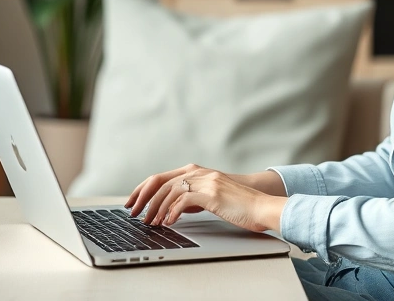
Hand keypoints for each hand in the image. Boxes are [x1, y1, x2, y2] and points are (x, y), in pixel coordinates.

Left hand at [125, 164, 286, 232]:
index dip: (142, 189)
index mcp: (196, 171)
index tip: (132, 202)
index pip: (160, 176)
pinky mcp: (212, 193)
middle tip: (133, 213)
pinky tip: (168, 223)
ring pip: (169, 191)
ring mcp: (205, 181)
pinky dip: (172, 212)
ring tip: (150, 223)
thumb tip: (171, 208)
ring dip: (156, 208)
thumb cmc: (238, 204)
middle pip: (160, 181)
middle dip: (143, 198)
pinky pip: (183, 201)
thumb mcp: (210, 197)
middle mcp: (199, 173)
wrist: (261, 205)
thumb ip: (192, 197)